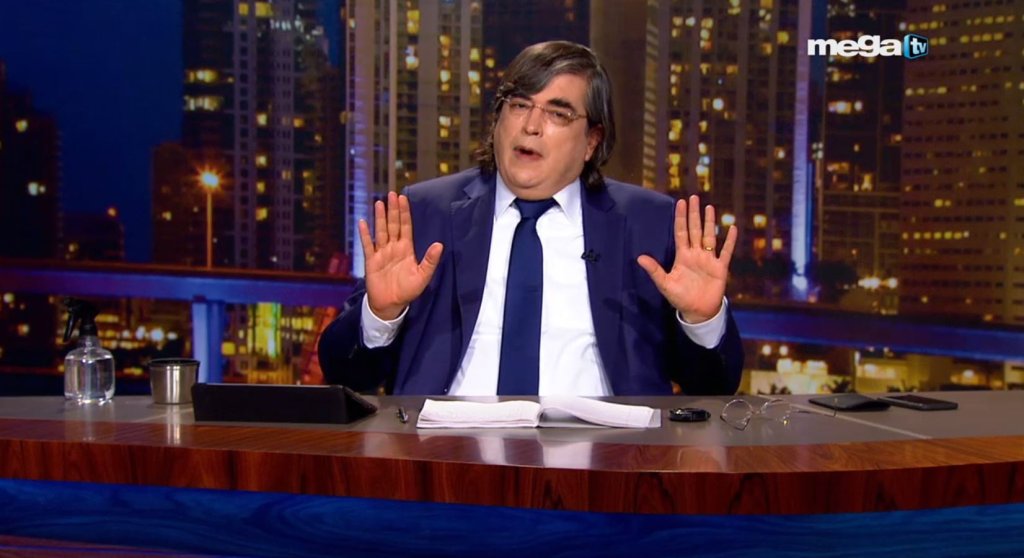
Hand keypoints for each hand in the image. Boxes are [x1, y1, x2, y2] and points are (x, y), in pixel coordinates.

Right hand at [358, 192, 443, 319]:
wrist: (391, 304)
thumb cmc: (408, 291)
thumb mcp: (423, 276)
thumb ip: (430, 260)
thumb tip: (440, 245)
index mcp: (406, 249)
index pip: (406, 227)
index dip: (405, 213)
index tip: (403, 199)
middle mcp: (393, 248)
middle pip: (393, 225)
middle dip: (393, 210)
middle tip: (392, 194)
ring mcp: (381, 253)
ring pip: (380, 231)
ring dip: (379, 218)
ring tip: (379, 203)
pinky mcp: (371, 261)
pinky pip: (367, 245)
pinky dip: (365, 234)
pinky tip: (362, 222)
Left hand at [637, 195, 737, 322]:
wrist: (698, 311)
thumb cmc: (680, 298)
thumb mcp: (665, 284)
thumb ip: (654, 270)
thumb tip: (639, 257)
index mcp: (683, 256)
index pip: (681, 232)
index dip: (680, 218)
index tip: (680, 203)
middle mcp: (696, 254)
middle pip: (695, 229)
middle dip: (694, 214)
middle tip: (694, 197)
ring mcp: (709, 260)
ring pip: (709, 236)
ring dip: (709, 222)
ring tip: (709, 207)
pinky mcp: (720, 268)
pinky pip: (726, 252)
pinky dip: (729, 241)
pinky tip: (731, 228)